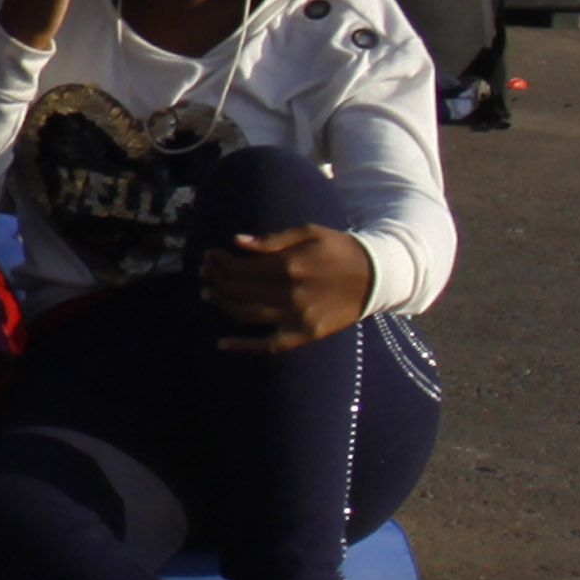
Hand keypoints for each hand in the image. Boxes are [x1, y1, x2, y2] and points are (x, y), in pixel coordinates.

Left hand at [202, 224, 375, 352]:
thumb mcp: (308, 233)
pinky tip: (222, 343)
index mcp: (288, 266)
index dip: (219, 262)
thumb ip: (272, 240)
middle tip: (204, 274)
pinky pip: (269, 345)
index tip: (209, 256)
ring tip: (208, 295)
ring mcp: (297, 318)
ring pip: (247, 315)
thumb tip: (237, 242)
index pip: (240, 268)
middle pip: (239, 290)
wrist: (375, 276)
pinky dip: (244, 346)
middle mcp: (289, 294)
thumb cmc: (338, 249)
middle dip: (216, 280)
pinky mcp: (305, 335)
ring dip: (222, 305)